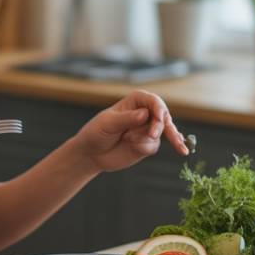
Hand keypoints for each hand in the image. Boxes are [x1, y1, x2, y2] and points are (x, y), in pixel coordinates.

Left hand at [71, 90, 187, 173]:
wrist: (91, 153)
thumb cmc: (96, 132)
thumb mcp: (108, 123)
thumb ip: (127, 119)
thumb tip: (145, 114)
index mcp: (136, 101)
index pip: (154, 101)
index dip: (159, 109)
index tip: (159, 118)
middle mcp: (145, 113)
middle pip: (163, 117)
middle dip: (159, 126)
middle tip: (152, 135)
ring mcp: (147, 129)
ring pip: (159, 133)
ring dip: (145, 139)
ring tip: (127, 140)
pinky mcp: (148, 144)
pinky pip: (153, 146)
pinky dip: (143, 148)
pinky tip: (131, 147)